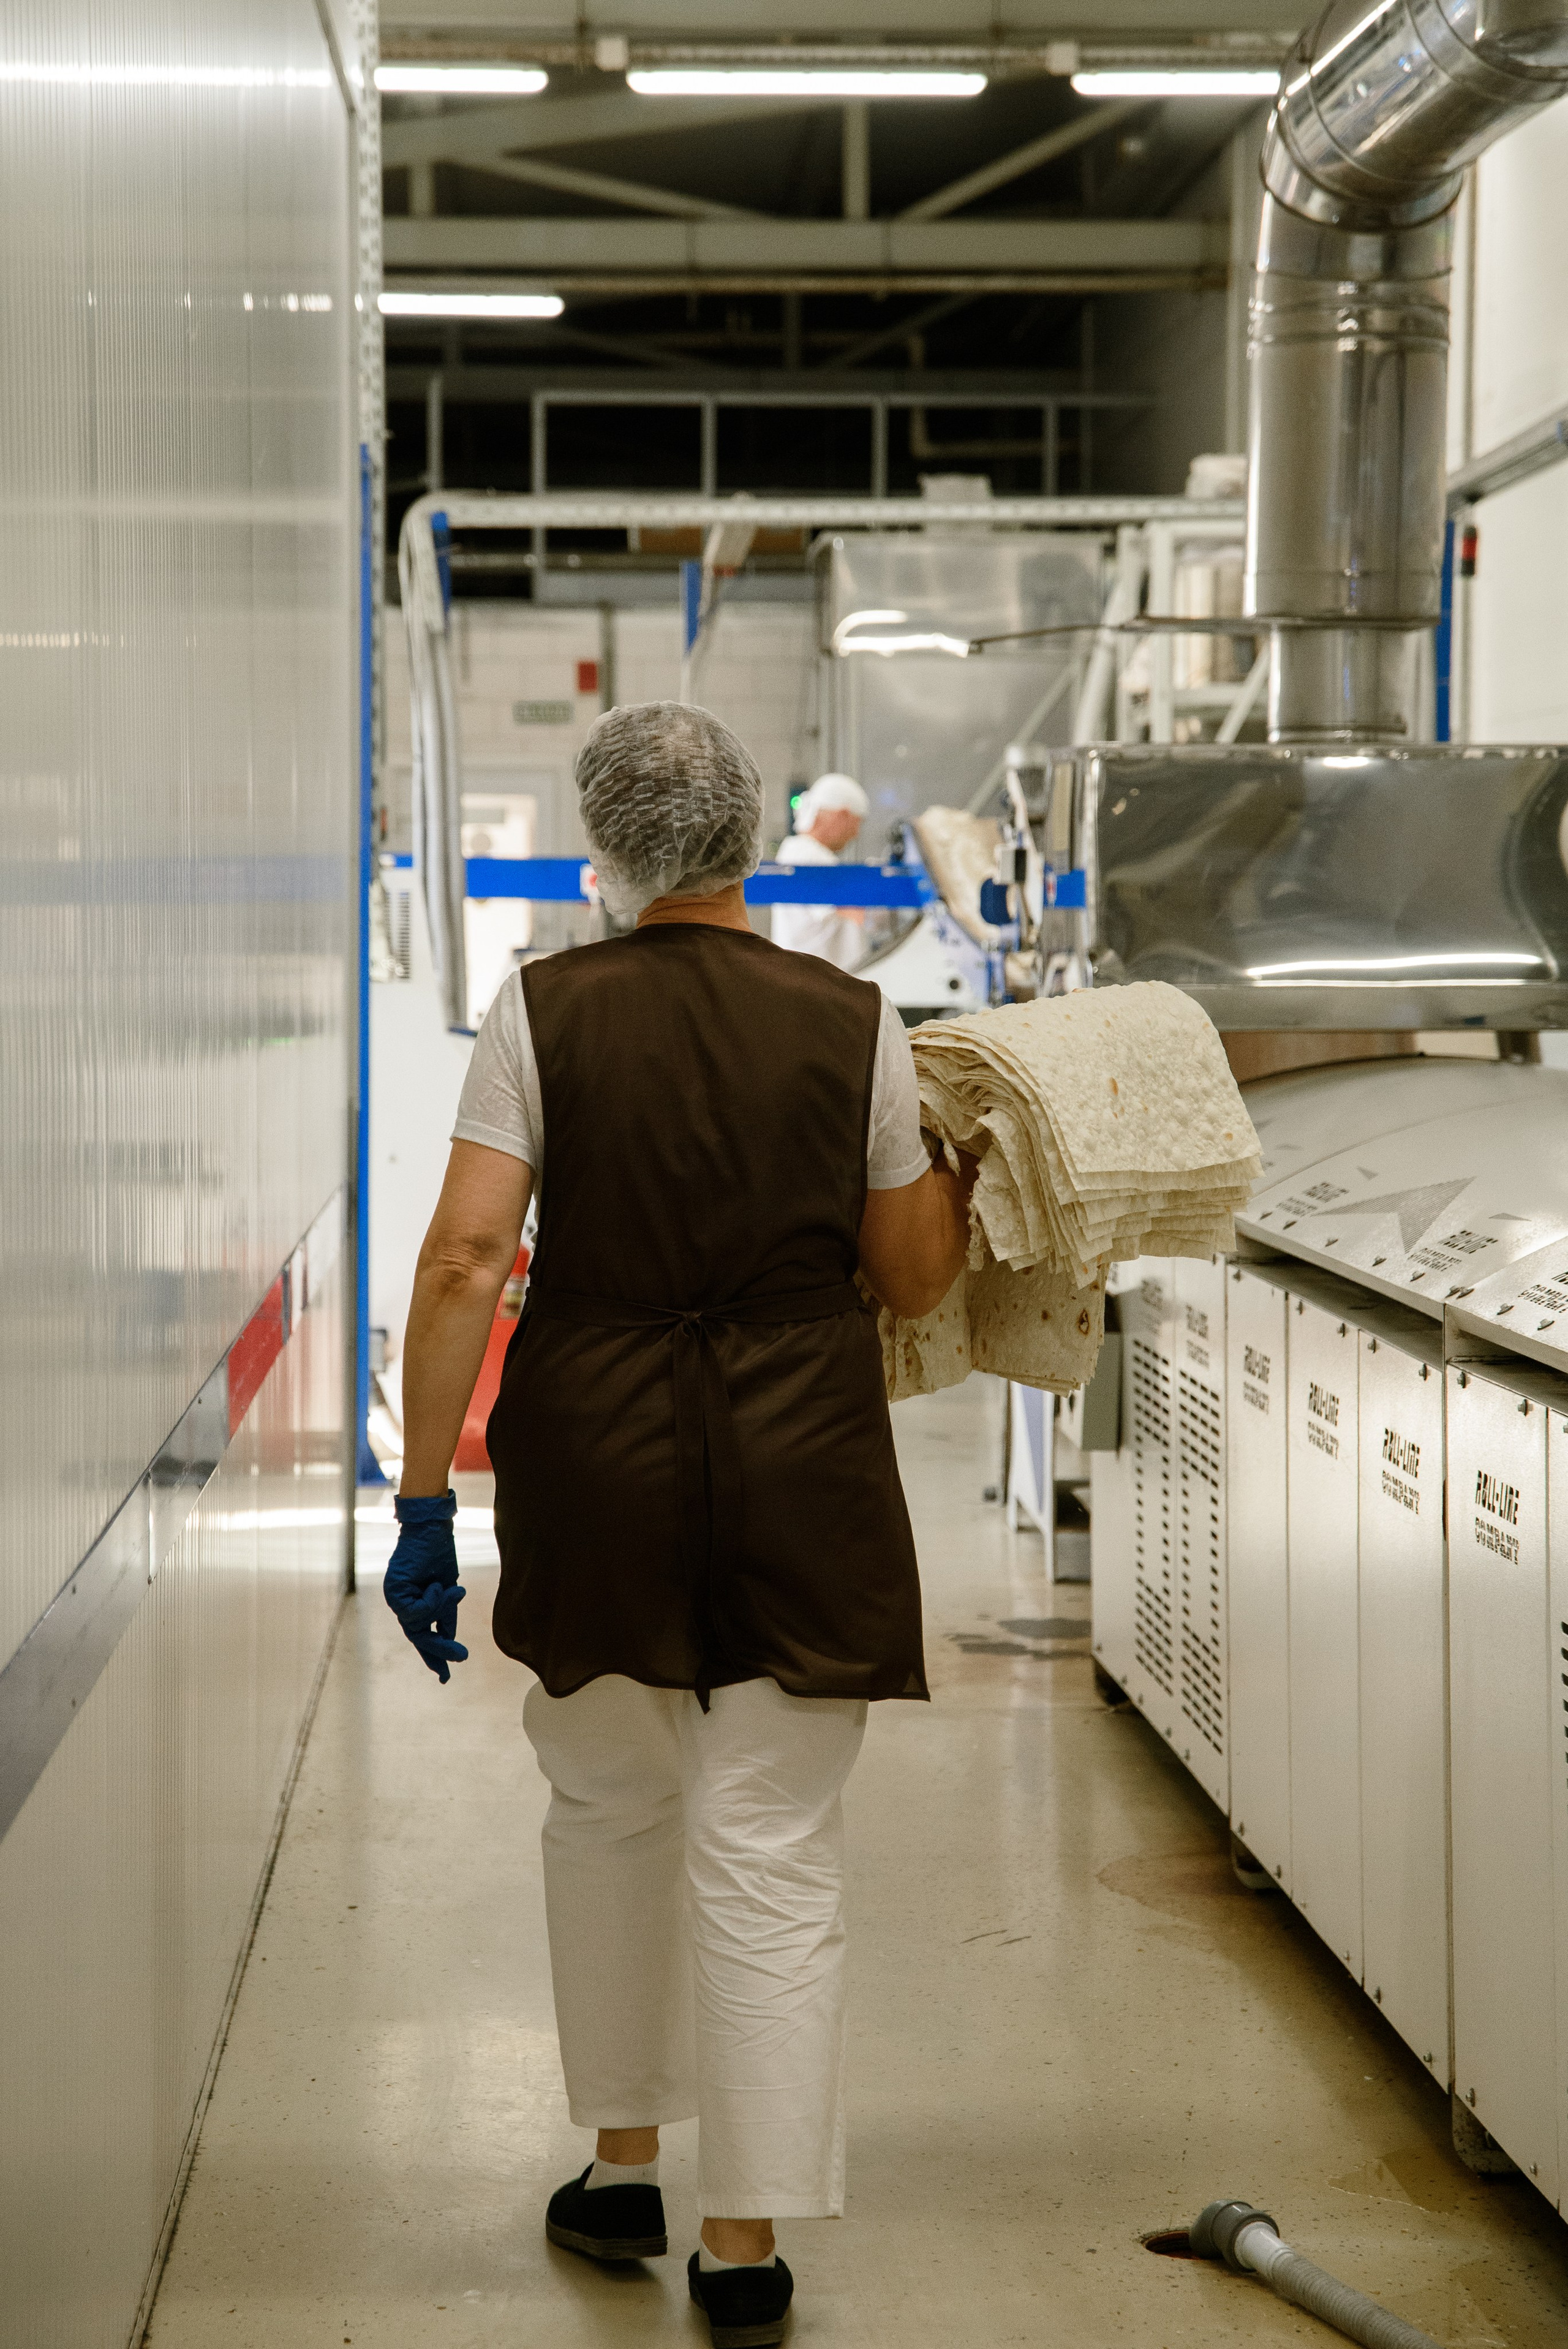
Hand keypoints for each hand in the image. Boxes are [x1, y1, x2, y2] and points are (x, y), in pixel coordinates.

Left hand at [384, 1491, 468, 1683]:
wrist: (432, 1525)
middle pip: (417, 1635)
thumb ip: (445, 1612)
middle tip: (461, 1657)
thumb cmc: (440, 1551)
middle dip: (439, 1649)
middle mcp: (400, 1600)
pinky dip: (431, 1602)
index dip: (433, 1654)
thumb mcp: (448, 1588)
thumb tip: (449, 1636)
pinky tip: (438, 1585)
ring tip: (452, 1589)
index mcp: (412, 1601)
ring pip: (417, 1624)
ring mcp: (394, 1596)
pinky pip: (414, 1612)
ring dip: (440, 1610)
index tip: (445, 1675)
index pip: (421, 1634)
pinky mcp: (393, 1590)